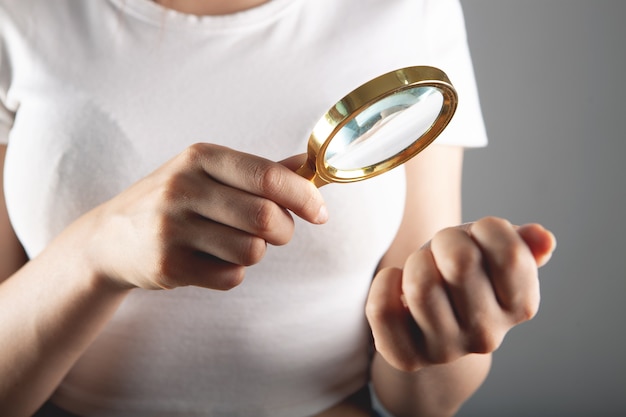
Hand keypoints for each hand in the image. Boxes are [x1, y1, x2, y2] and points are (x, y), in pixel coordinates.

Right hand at [74, 143, 326, 290]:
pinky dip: (233, 272)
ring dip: (257, 253)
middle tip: (277, 232)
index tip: (319, 212)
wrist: (111, 237)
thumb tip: (309, 163)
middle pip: (266, 218)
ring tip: (236, 243)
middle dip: (284, 230)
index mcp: (200, 157)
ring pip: (252, 251)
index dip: (304, 196)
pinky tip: (212, 260)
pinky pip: (231, 277)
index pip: (267, 176)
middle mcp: (183, 188)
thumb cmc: (174, 200)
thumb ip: (261, 171)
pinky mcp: (168, 265)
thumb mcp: (209, 173)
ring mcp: (171, 228)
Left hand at [366, 217, 555, 371]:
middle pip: (461, 261)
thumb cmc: (463, 273)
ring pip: (421, 285)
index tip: (478, 237)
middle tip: (442, 249)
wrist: (429, 321)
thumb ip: (519, 243)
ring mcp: (445, 350)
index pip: (510, 254)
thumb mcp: (491, 251)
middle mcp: (488, 335)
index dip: (487, 229)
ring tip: (422, 268)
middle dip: (446, 239)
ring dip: (416, 261)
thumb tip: (542, 239)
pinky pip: (383, 309)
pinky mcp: (406, 357)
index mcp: (520, 306)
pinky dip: (384, 283)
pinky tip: (395, 283)